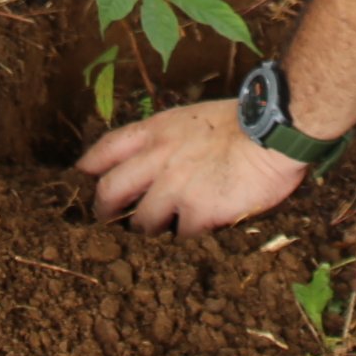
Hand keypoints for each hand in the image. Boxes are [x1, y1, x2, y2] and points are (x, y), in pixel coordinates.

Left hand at [78, 98, 307, 234]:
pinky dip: (187, 237)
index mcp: (157, 131)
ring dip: (149, 229)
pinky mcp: (197, 212)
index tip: (82, 179)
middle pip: (110, 190)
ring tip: (162, 231)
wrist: (273, 134)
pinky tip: (197, 234)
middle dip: (103, 210)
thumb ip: (170, 138)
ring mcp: (175, 187)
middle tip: (106, 221)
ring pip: (143, 221)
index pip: (106, 149)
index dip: (89, 168)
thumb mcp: (194, 117)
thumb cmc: (242, 123)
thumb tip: (157, 159)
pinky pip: (182, 235)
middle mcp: (158, 159)